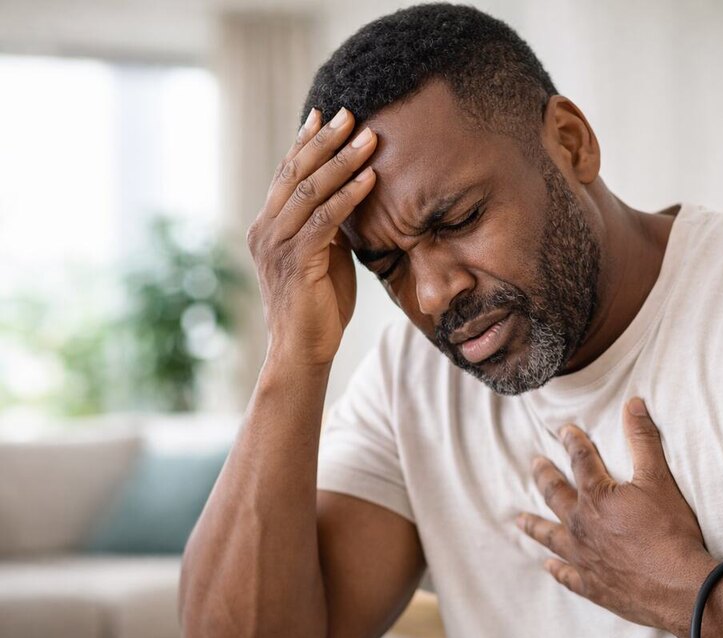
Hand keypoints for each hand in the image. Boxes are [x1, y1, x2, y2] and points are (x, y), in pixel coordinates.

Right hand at [246, 107, 377, 366]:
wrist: (302, 352)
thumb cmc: (318, 307)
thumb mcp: (323, 256)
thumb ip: (328, 226)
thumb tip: (350, 196)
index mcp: (268, 226)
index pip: (286, 174)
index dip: (305, 142)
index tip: (324, 115)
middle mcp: (265, 230)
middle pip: (296, 173)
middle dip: (325, 141)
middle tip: (351, 114)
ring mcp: (277, 245)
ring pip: (310, 191)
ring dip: (343, 162)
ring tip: (369, 138)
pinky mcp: (296, 261)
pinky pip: (325, 220)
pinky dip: (349, 196)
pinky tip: (370, 179)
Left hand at [516, 397, 715, 635]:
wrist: (678, 586)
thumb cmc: (669, 532)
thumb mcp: (659, 479)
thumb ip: (643, 439)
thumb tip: (633, 404)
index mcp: (596, 497)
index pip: (580, 460)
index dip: (573, 442)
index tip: (564, 430)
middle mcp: (581, 526)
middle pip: (555, 495)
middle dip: (544, 476)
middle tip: (534, 464)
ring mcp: (583, 558)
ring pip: (550, 536)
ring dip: (534, 525)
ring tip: (519, 519)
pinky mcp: (592, 585)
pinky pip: (566, 575)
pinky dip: (556, 569)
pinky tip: (548, 566)